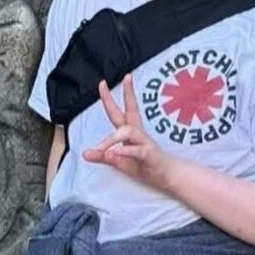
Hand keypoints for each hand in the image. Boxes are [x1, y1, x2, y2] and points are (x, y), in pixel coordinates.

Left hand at [83, 74, 175, 191]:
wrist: (169, 176)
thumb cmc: (146, 166)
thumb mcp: (120, 163)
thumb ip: (103, 157)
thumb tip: (85, 153)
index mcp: (130, 133)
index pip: (119, 112)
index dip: (109, 98)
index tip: (103, 83)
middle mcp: (138, 134)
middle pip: (132, 110)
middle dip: (128, 94)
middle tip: (124, 79)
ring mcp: (145, 143)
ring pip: (129, 132)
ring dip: (112, 139)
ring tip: (101, 148)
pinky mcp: (149, 155)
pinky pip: (136, 150)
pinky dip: (125, 151)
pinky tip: (115, 153)